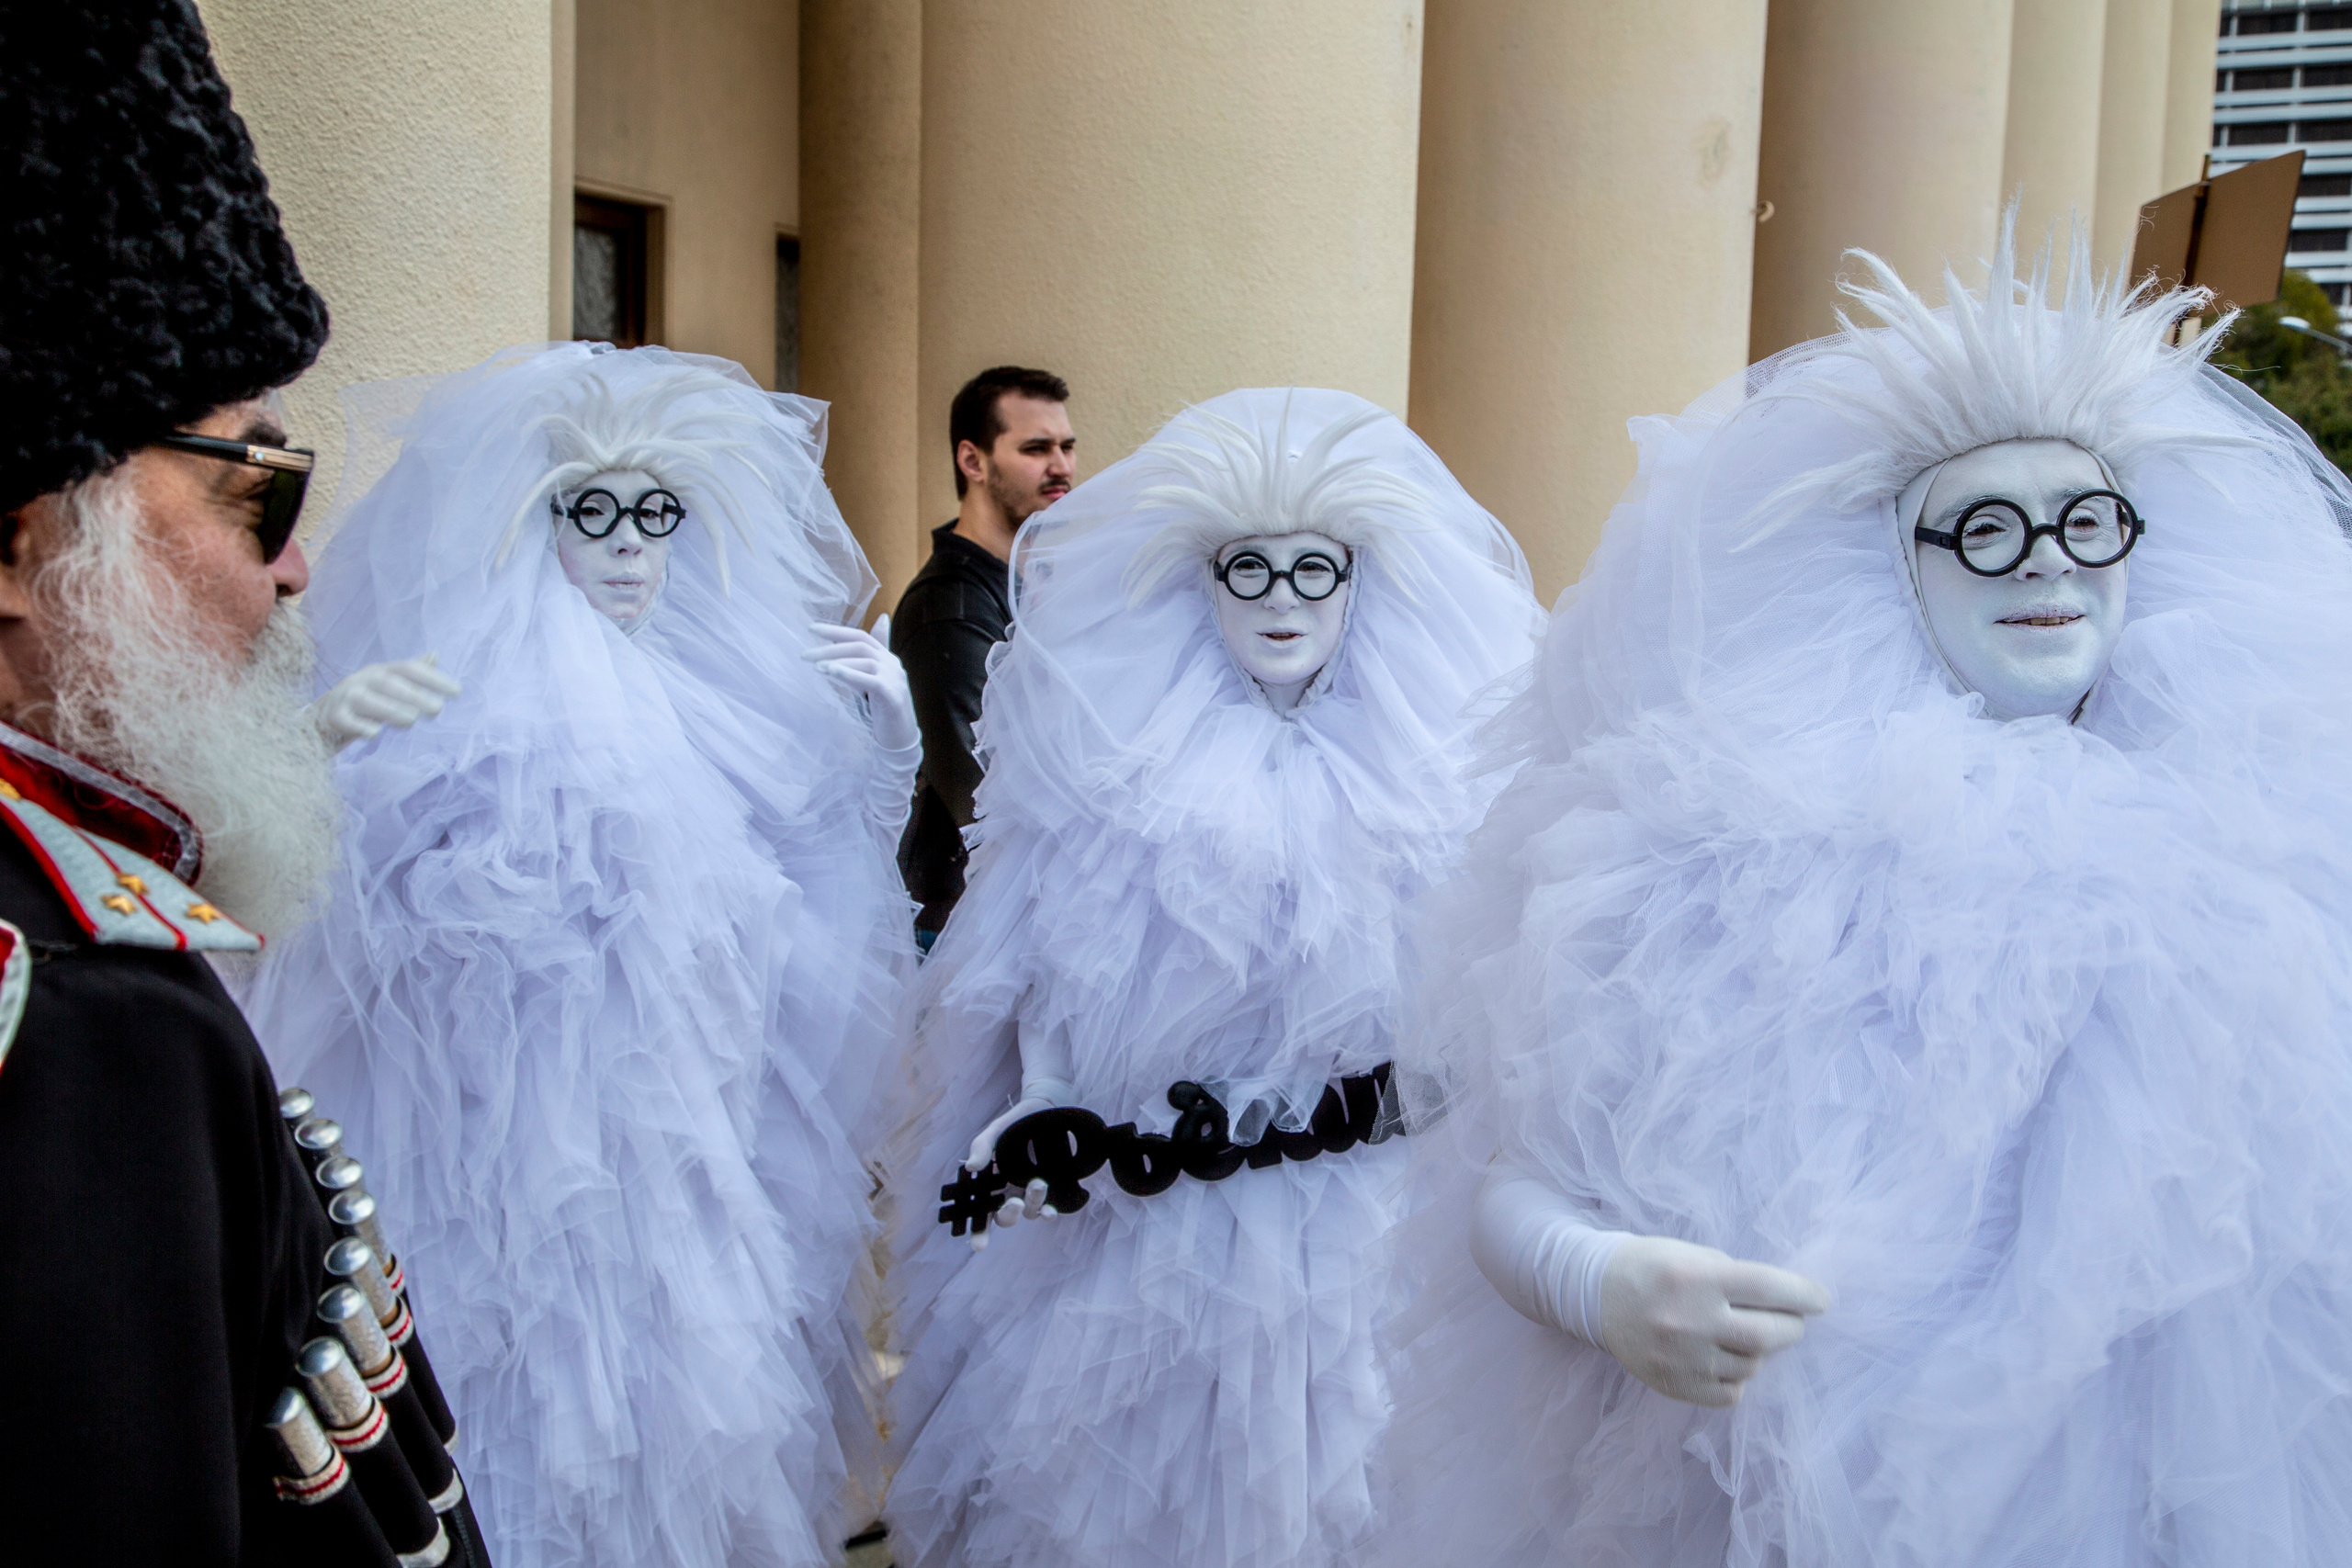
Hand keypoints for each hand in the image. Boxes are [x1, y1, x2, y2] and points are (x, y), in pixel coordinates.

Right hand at [308, 654, 462, 751]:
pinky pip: (345, 720)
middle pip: (389, 684)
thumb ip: (410, 676)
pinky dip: (360, 727)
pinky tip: (375, 734)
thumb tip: (434, 654)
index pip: (408, 669)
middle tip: (437, 709)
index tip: (457, 692)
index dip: (433, 678)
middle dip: (415, 695)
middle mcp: (362, 680)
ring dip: (390, 709)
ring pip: (367, 700)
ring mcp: (344, 698)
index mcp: (379, 672)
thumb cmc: (361, 705)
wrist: (319, 721)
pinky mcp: (331, 717)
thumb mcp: (385, 688)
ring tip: (411, 721)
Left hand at [804, 615, 916, 750]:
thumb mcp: (869, 681)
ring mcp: (895, 679)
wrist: (900, 739)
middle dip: (830, 647)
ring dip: (837, 661)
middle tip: (805, 655)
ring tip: (815, 666)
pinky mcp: (893, 696)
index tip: (811, 628)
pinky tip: (832, 673)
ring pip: (865, 660)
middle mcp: (892, 664)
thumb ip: (861, 661)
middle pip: (860, 646)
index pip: (860, 636)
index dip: (836, 630)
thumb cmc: (882, 710)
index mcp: (886, 658)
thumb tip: (859, 635)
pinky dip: (850, 674)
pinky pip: (871, 681)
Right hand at [963, 1090, 1065, 1251]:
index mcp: (993, 1184)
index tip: (978, 1245)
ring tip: (1038, 1184)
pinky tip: (1051, 1211)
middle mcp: (1012, 1192)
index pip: (983, 1214)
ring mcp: (1033, 1192)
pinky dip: (1050, 1212)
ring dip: (1033, 1204)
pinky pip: (1051, 1207)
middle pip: (1006, 1218)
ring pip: (1030, 1212)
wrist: (1047, 1107)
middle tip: (1014, 1204)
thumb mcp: (996, 1131)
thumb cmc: (1016, 1123)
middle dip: (1008, 1216)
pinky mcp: (1055, 1188)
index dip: (980, 1232)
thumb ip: (982, 1147)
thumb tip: (971, 1167)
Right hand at [1598, 1235, 1830, 1406]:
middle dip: (1791, 1327)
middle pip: (1768, 1335)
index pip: (1768, 1288)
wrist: (1596, 1296)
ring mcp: (1683, 1358)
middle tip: (1792, 1322)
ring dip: (1760, 1352)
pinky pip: (1731, 1392)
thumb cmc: (1652, 1267)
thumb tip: (1784, 1302)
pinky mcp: (1675, 1385)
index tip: (1822, 1301)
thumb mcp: (1693, 1256)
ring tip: (1744, 1336)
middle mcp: (1691, 1320)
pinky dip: (1738, 1377)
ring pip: (1752, 1365)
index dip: (1803, 1294)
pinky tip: (1724, 1358)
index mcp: (1698, 1278)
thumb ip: (1735, 1278)